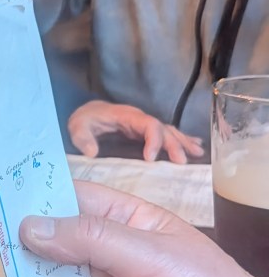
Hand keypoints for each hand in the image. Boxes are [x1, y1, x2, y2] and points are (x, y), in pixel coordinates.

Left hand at [67, 101, 203, 163]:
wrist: (88, 113)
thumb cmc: (84, 120)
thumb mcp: (78, 126)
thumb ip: (83, 137)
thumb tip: (91, 152)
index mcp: (127, 116)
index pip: (147, 125)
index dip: (153, 140)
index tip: (151, 159)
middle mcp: (140, 119)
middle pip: (163, 129)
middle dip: (174, 144)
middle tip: (181, 162)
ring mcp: (144, 125)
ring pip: (169, 131)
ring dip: (183, 142)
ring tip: (197, 153)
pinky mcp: (145, 132)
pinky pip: (166, 134)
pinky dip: (182, 140)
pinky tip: (195, 147)